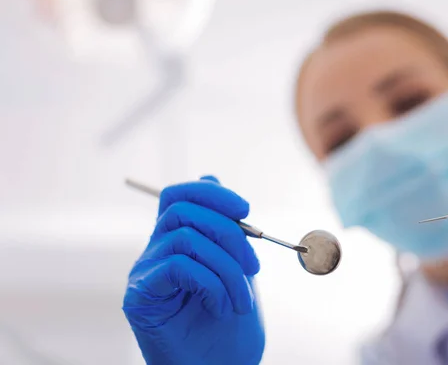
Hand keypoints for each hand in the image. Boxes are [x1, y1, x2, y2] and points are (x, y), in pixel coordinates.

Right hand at [123, 176, 264, 364]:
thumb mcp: (236, 267)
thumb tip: (211, 177)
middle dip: (229, 233)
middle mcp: (157, 250)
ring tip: (241, 299)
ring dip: (227, 268)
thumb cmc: (230, 323)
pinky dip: (211, 284)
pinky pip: (179, 266)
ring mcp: (145, 272)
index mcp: (179, 239)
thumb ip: (224, 227)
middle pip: (183, 210)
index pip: (180, 195)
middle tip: (253, 267)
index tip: (245, 209)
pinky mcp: (139, 296)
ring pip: (186, 238)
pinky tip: (220, 307)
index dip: (212, 193)